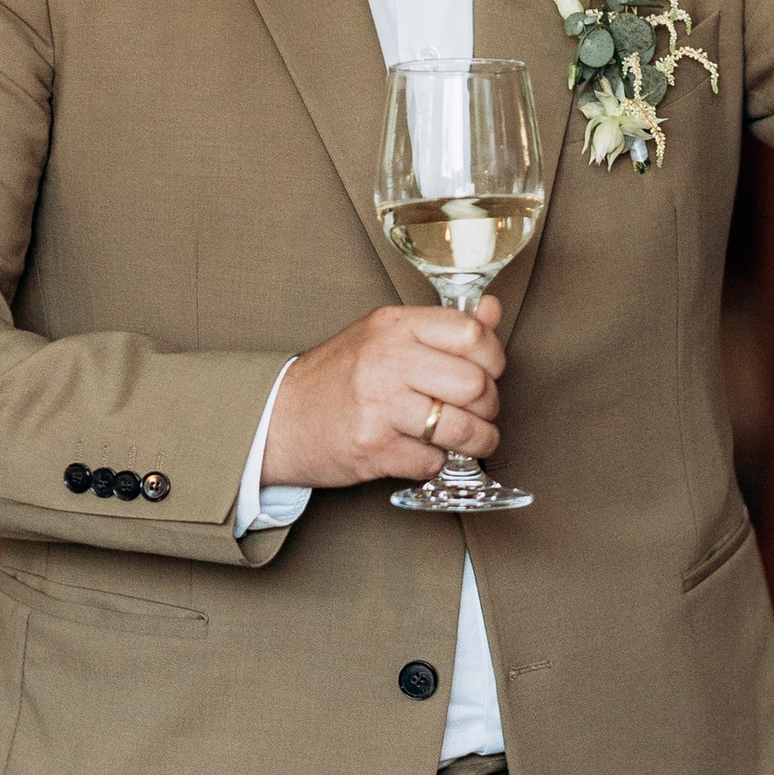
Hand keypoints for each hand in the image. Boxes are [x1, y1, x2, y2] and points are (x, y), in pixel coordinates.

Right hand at [263, 296, 506, 493]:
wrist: (279, 417)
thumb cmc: (337, 376)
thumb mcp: (384, 335)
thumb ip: (441, 326)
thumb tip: (492, 311)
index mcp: (393, 325)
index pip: (471, 335)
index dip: (494, 358)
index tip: (489, 371)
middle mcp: (386, 361)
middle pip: (474, 385)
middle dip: (489, 406)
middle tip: (480, 411)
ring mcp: (378, 406)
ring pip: (461, 429)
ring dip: (477, 441)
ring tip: (472, 440)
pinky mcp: (372, 448)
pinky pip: (432, 462)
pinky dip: (435, 463)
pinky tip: (422, 452)